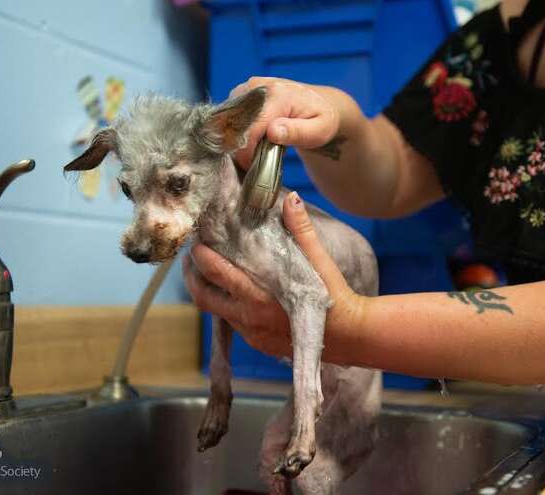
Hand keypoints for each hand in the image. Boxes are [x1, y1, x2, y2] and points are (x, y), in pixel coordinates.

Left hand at [183, 192, 366, 360]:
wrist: (352, 335)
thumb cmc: (336, 296)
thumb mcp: (319, 260)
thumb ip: (301, 229)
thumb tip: (290, 198)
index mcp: (260, 296)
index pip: (217, 274)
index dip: (201, 257)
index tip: (196, 242)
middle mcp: (250, 318)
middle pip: (204, 297)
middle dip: (192, 276)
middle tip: (192, 258)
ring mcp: (253, 334)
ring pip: (217, 312)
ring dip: (210, 292)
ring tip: (210, 273)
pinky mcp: (260, 344)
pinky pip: (234, 325)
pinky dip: (228, 308)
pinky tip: (236, 294)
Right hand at [228, 77, 339, 167]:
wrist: (321, 102)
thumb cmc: (322, 119)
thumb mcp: (319, 131)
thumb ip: (297, 132)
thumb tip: (272, 131)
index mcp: (277, 96)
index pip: (250, 128)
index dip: (246, 152)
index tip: (252, 167)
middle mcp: (258, 87)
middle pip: (234, 123)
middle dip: (240, 146)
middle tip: (254, 161)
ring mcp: (248, 88)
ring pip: (228, 120)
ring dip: (236, 139)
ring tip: (255, 150)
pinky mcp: (242, 92)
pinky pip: (229, 116)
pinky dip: (236, 131)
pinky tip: (252, 139)